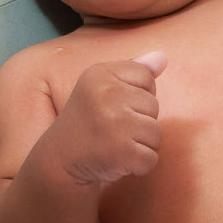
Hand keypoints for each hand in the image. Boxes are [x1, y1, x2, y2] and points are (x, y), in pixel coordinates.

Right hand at [44, 51, 166, 185]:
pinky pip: (151, 158)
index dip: (136, 95)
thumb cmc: (88, 121)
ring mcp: (114, 123)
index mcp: (99, 74)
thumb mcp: (102, 86)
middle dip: (139, 121)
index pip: (146, 76)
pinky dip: (138, 165)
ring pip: (156, 132)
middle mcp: (105, 95)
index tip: (113, 106)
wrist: (60, 160)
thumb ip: (133, 69)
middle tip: (110, 128)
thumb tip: (162, 57)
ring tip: (114, 144)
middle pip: (153, 105)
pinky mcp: (122, 151)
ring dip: (140, 144)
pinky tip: (117, 161)